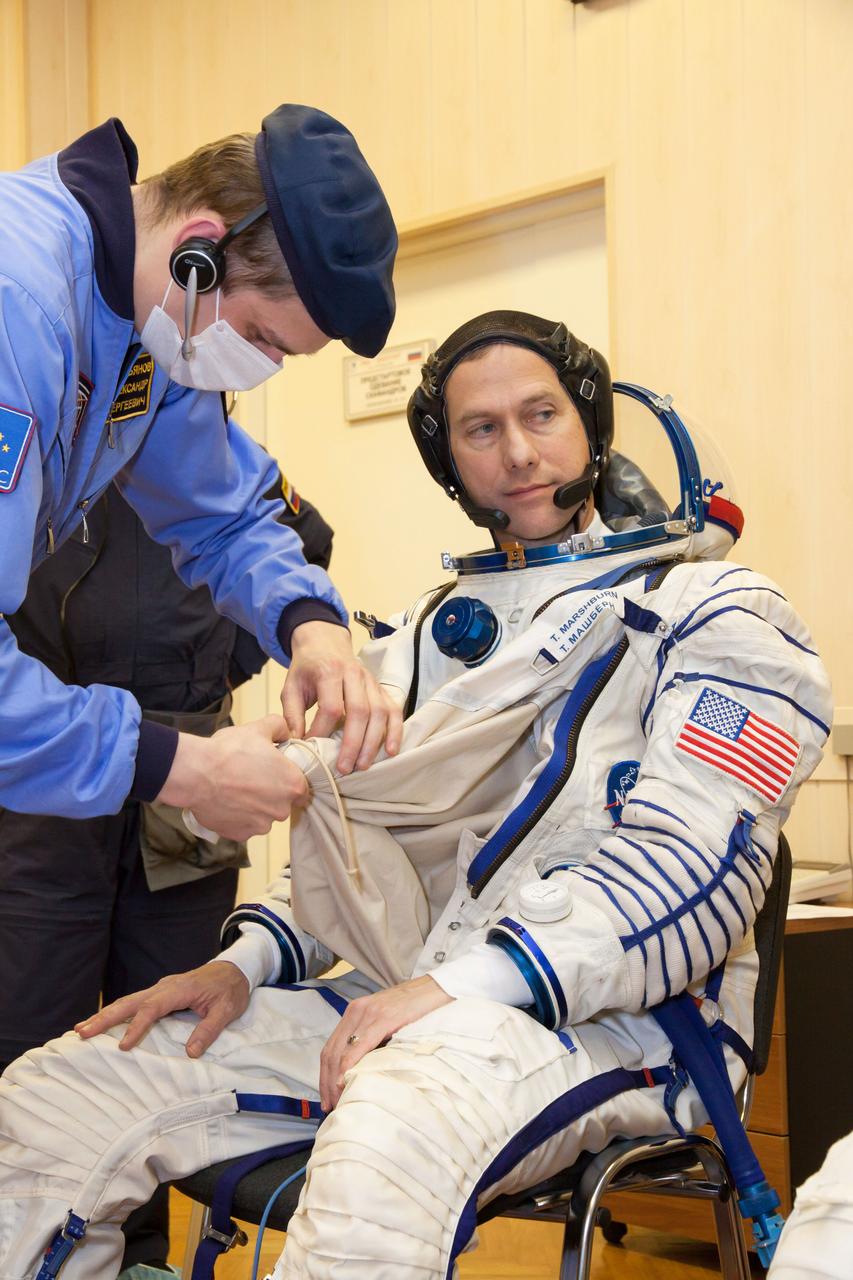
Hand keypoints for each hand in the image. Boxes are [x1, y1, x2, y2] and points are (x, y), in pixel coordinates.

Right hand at [74, 961, 250, 1056]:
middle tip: (82, 1032)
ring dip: (105, 1014)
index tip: (123, 1046)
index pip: (153, 1008)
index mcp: (180, 989)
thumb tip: (190, 1053)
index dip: (137, 1027)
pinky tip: (103, 1023)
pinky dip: (117, 1013)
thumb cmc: (231, 989)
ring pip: (128, 1001)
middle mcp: (165, 987)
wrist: (235, 968)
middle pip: (130, 1002)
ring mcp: (161, 989)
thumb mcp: (227, 1010)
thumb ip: (209, 1030)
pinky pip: (135, 1004)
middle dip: (105, 1017)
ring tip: (82, 1028)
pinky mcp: (160, 994)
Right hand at [157, 714, 308, 840]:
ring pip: (262, 816)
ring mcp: (260, 826)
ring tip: (235, 789)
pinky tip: (226, 801)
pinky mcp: (240, 835)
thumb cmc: (229, 751)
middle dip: (270, 793)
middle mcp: (281, 810)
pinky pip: (243, 826)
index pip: (301, 788)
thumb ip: (280, 727)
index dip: (287, 779)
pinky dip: (237, 817)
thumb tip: (286, 732)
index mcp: (293, 785)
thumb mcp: (258, 729)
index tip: (274, 773)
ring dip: (253, 806)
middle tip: (251, 777)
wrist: (196, 774)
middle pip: (281, 803)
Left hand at [282, 620, 402, 773]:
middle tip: (344, 768)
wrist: (324, 643)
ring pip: (379, 713)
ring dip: (373, 742)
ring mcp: (371, 681)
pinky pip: (393, 710)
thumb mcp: (290, 687)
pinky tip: (391, 751)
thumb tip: (297, 743)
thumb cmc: (307, 669)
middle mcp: (354, 674)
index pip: (331, 707)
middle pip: (359, 712)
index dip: (322, 731)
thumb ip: (291, 714)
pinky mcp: (381, 688)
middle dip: (352, 744)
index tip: (312, 748)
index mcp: (329, 671)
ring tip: (363, 765)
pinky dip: (395, 731)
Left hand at [318, 975, 451, 1110]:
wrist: (436, 988)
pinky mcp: (383, 1018)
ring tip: (337, 1100)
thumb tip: (361, 1071)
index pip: (330, 1048)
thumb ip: (371, 1039)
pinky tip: (345, 1080)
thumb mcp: (385, 1022)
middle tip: (329, 1106)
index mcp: (354, 1012)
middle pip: (331, 1052)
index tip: (327, 1096)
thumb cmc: (414, 1008)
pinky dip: (349, 1064)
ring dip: (335, 1079)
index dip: (324, 1075)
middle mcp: (356, 1011)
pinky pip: (360, 1045)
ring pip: (341, 1051)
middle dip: (327, 1082)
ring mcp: (368, 1013)